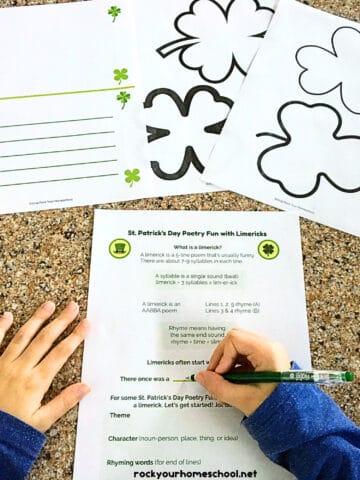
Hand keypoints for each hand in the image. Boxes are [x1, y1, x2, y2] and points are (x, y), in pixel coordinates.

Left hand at [0, 301, 89, 431]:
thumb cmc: (11, 430)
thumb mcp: (40, 421)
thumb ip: (63, 402)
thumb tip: (86, 387)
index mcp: (35, 382)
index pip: (60, 354)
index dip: (75, 337)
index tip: (86, 323)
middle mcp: (21, 368)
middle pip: (45, 339)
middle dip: (61, 321)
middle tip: (73, 307)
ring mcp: (3, 364)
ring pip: (23, 336)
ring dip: (37, 319)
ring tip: (49, 304)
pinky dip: (1, 327)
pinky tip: (8, 315)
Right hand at [195, 328, 289, 415]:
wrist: (296, 420)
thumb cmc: (276, 409)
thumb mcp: (244, 398)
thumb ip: (219, 387)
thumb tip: (201, 376)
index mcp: (267, 351)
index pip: (235, 339)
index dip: (222, 356)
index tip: (219, 374)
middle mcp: (269, 347)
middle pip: (235, 340)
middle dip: (222, 358)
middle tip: (216, 375)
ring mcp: (269, 352)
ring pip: (238, 347)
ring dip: (227, 363)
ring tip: (224, 383)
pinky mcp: (266, 360)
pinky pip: (244, 355)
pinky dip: (235, 367)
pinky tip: (233, 383)